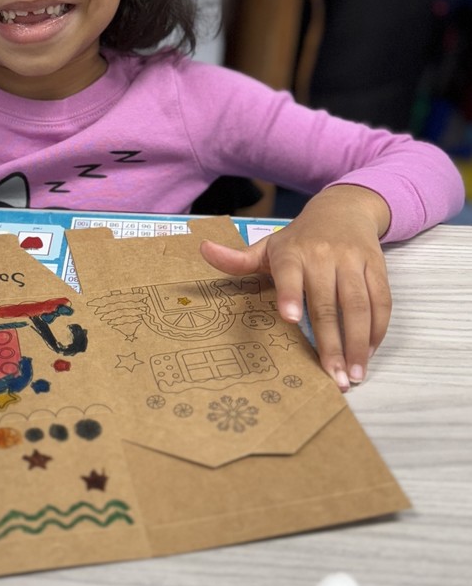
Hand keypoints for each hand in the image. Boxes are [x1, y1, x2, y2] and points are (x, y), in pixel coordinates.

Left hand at [199, 185, 391, 390]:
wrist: (343, 208)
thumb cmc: (300, 238)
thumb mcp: (268, 246)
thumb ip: (238, 259)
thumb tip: (203, 250)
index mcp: (291, 252)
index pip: (289, 274)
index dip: (290, 295)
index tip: (290, 319)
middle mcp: (323, 255)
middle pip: (328, 303)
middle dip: (332, 342)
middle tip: (333, 377)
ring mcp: (352, 260)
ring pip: (358, 305)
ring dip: (359, 342)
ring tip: (354, 374)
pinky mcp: (376, 266)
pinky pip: (381, 300)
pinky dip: (378, 329)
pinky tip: (370, 351)